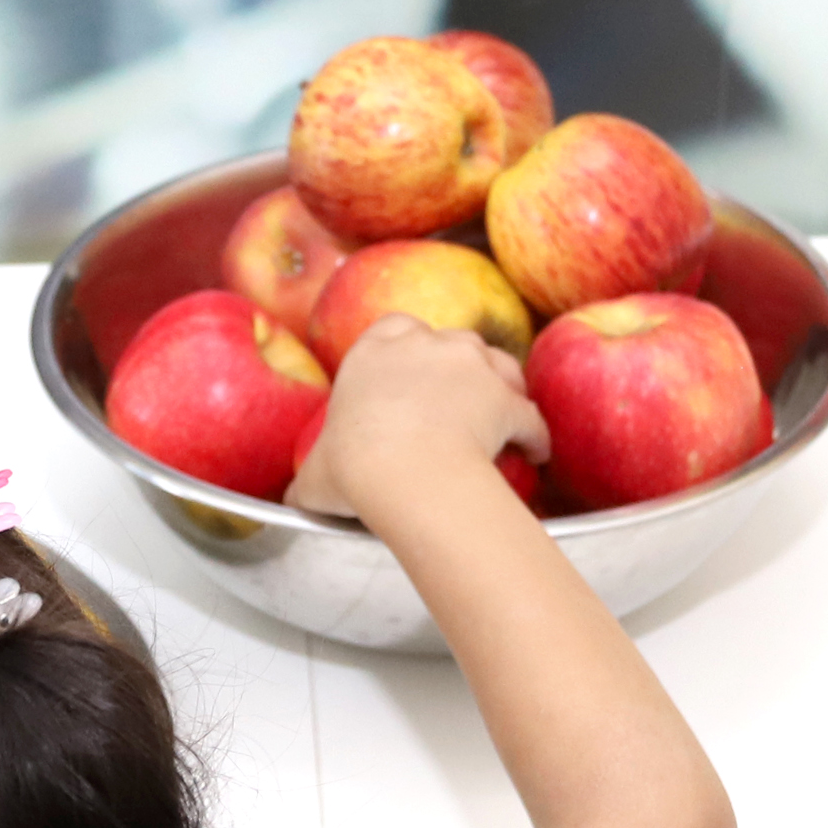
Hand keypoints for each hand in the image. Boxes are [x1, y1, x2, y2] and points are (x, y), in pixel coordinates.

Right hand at [285, 313, 550, 520]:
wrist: (405, 474)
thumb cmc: (350, 468)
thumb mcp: (313, 474)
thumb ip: (307, 479)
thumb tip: (293, 500)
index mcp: (374, 351)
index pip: (394, 327)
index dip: (404, 347)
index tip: (404, 373)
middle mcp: (429, 346)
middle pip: (454, 340)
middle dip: (458, 365)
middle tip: (453, 400)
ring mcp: (475, 368)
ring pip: (501, 364)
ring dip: (502, 386)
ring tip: (496, 418)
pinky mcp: (510, 401)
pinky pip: (529, 415)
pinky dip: (534, 433)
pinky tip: (534, 453)